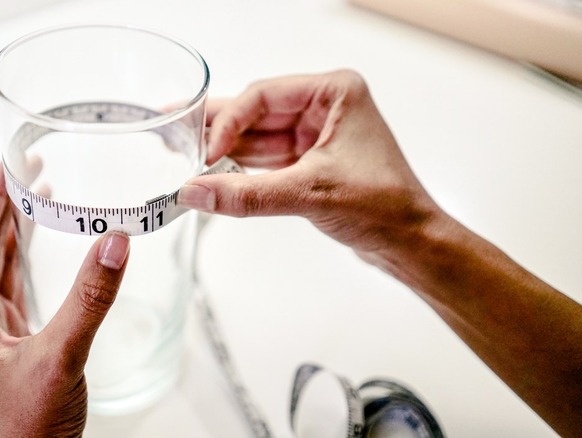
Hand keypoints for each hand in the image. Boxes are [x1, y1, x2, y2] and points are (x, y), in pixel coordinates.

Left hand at [0, 166, 129, 436]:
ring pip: (0, 262)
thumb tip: (112, 244)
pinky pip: (16, 283)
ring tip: (36, 192)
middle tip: (26, 166)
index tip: (7, 163)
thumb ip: (90, 299)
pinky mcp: (14, 339)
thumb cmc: (28, 428)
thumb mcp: (62, 357)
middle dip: (5, 202)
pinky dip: (28, 256)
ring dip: (16, 226)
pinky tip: (39, 243)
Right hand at [179, 71, 581, 436]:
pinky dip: (237, 168)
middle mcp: (322, 107)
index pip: (263, 95)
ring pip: (255, 136)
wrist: (409, 243)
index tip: (204, 151)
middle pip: (254, 112)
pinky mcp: (307, 161)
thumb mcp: (309, 194)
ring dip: (222, 150)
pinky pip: (262, 158)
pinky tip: (209, 173)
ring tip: (181, 156)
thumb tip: (195, 192)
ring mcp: (314, 134)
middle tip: (172, 133)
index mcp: (334, 93)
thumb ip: (247, 194)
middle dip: (216, 129)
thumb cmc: (384, 207)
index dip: (228, 122)